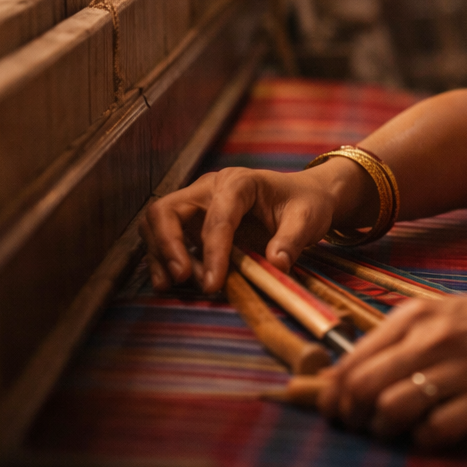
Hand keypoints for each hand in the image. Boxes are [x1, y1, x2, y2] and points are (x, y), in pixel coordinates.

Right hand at [140, 160, 362, 293]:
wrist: (303, 198)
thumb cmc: (305, 204)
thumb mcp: (308, 219)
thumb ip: (292, 240)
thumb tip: (276, 264)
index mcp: (239, 182)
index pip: (218, 217)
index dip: (213, 251)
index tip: (214, 283)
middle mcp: (210, 188)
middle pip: (168, 210)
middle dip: (168, 245)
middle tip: (182, 277)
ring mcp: (197, 204)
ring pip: (159, 223)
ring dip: (161, 254)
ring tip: (174, 284)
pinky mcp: (193, 222)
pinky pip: (165, 237)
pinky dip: (162, 259)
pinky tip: (169, 283)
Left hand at [315, 291, 466, 448]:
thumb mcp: (443, 316)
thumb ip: (398, 340)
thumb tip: (345, 377)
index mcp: (416, 315)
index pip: (350, 362)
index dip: (334, 397)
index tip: (338, 413)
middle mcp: (432, 338)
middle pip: (362, 389)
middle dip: (353, 417)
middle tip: (363, 427)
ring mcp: (458, 369)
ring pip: (390, 411)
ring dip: (386, 430)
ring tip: (399, 430)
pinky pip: (433, 432)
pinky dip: (425, 440)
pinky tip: (436, 432)